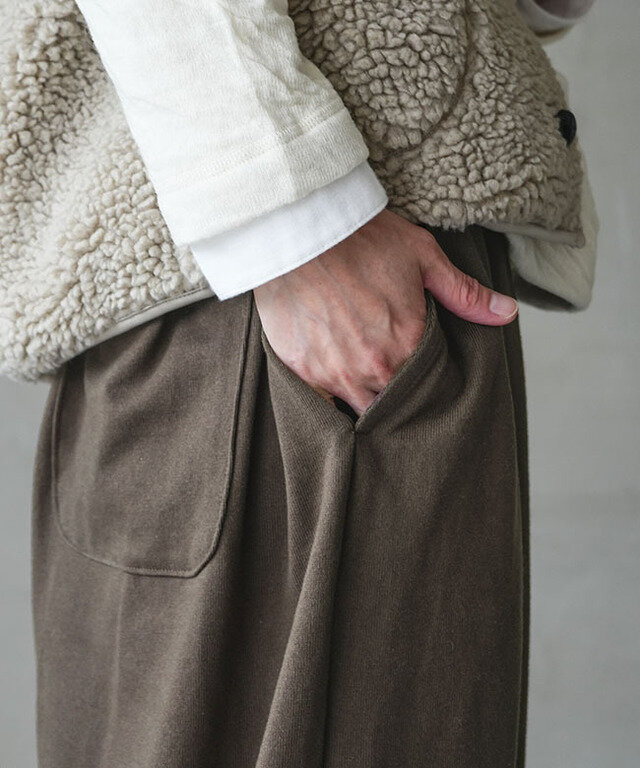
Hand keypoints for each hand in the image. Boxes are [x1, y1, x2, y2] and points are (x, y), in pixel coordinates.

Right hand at [253, 209, 517, 415]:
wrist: (299, 229)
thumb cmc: (362, 239)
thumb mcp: (422, 257)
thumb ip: (464, 293)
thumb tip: (507, 313)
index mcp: (408, 346)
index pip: (425, 388)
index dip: (424, 384)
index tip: (421, 378)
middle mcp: (373, 369)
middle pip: (391, 403)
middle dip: (394, 396)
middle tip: (392, 379)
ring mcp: (334, 373)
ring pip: (356, 406)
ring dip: (363, 396)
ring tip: (363, 377)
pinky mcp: (302, 369)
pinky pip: (320, 401)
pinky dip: (329, 394)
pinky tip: (332, 376)